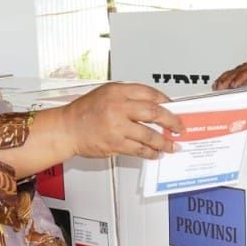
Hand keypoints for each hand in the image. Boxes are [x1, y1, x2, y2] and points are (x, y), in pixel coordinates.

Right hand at [60, 82, 184, 158]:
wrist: (66, 128)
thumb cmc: (84, 111)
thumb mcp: (106, 93)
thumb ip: (129, 97)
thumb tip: (154, 106)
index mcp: (118, 91)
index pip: (150, 93)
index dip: (166, 101)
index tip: (174, 107)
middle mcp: (118, 107)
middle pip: (155, 112)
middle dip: (172, 121)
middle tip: (179, 128)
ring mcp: (117, 126)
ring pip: (149, 135)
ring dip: (164, 142)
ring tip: (172, 145)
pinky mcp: (115, 144)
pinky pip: (139, 149)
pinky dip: (150, 153)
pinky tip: (155, 153)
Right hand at [213, 61, 246, 98]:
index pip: (246, 73)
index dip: (238, 79)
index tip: (232, 85)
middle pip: (235, 73)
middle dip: (226, 80)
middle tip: (220, 89)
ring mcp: (242, 69)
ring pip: (230, 73)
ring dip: (222, 80)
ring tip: (216, 88)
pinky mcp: (238, 72)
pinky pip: (228, 74)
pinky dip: (222, 79)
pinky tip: (217, 85)